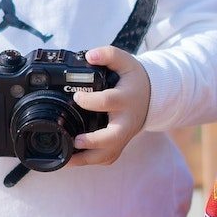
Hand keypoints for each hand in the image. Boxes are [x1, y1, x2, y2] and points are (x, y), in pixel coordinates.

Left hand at [67, 46, 150, 166]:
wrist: (151, 97)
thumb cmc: (134, 80)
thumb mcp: (125, 61)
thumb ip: (108, 54)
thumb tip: (89, 55)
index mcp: (126, 99)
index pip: (109, 101)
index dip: (91, 101)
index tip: (76, 97)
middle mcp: (126, 121)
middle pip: (112, 137)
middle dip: (94, 142)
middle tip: (76, 140)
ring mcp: (124, 136)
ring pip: (107, 154)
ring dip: (86, 159)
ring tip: (65, 158)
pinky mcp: (119, 145)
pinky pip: (105, 158)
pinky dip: (89, 161)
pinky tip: (70, 159)